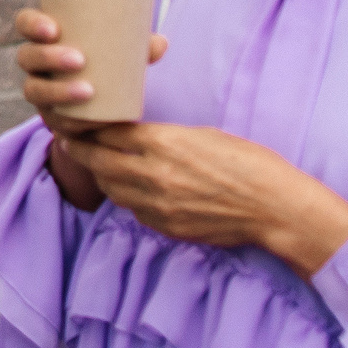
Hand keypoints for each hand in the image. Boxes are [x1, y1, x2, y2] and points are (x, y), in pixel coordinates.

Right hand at [14, 7, 166, 210]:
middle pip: (27, 56)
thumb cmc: (107, 63)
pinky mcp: (51, 117)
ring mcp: (39, 91)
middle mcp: (35, 64)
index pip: (25, 23)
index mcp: (45, 38)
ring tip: (88, 91)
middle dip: (48, 57)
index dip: (32, 24)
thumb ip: (138, 47)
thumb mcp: (119, 52)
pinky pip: (52, 120)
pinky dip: (69, 120)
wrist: (102, 104)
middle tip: (79, 59)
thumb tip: (161, 43)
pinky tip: (88, 121)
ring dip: (57, 90)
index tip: (54, 29)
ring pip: (33, 90)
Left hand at [64, 123, 347, 276]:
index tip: (79, 121)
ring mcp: (157, 205)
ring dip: (103, 175)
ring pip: (111, 188)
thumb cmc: (248, 163)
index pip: (106, 132)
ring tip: (100, 163)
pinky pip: (134, 210)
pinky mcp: (166, 227)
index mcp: (162, 143)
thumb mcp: (202, 135)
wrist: (276, 208)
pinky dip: (128, 198)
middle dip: (82, 149)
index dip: (88, 126)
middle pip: (97, 160)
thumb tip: (136, 136)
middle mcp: (153, 174)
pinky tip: (134, 188)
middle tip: (72, 141)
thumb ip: (163, 136)